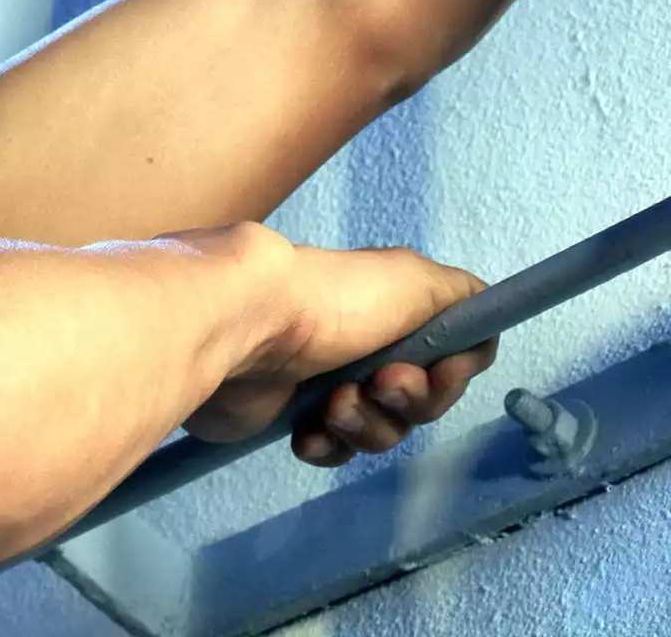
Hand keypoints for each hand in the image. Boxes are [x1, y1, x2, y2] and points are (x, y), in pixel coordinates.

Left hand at [183, 235, 498, 467]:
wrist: (243, 324)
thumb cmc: (332, 301)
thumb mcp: (416, 279)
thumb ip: (463, 296)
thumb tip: (484, 317)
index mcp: (391, 312)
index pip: (447, 363)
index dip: (448, 377)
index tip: (432, 372)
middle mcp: (360, 344)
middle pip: (417, 404)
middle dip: (406, 402)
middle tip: (377, 384)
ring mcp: (322, 380)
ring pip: (378, 431)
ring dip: (365, 423)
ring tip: (332, 402)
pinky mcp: (287, 414)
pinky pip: (332, 448)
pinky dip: (326, 442)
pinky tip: (307, 430)